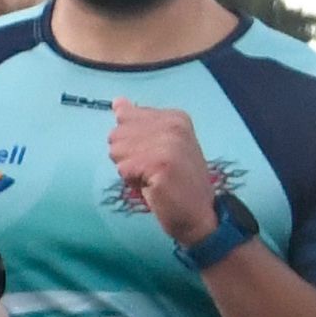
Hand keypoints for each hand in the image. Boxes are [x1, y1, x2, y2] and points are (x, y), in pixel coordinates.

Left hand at [107, 103, 223, 250]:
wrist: (199, 215)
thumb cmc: (176, 182)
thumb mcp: (160, 145)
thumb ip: (139, 123)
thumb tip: (117, 101)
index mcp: (175, 116)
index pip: (124, 116)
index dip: (132, 142)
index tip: (156, 156)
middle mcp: (173, 124)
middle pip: (117, 133)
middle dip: (127, 156)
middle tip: (153, 170)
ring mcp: (169, 142)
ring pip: (116, 150)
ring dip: (129, 169)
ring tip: (153, 178)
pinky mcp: (161, 163)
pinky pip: (123, 168)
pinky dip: (132, 181)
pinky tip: (152, 186)